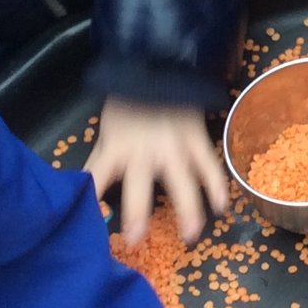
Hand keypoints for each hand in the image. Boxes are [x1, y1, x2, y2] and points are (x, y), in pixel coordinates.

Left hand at [86, 97, 231, 245]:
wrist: (159, 69)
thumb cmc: (128, 105)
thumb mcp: (107, 132)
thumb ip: (101, 162)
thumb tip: (86, 192)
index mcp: (115, 148)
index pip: (96, 178)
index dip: (90, 202)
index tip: (86, 227)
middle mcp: (143, 151)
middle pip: (138, 186)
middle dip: (137, 213)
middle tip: (135, 239)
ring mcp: (174, 146)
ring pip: (182, 181)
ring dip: (188, 209)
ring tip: (191, 234)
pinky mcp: (196, 140)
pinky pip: (209, 165)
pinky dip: (217, 185)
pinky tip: (221, 205)